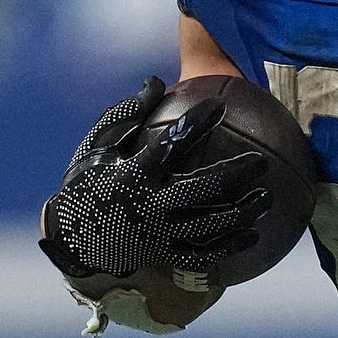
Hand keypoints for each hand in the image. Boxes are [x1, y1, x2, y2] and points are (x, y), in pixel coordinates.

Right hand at [40, 77, 269, 278]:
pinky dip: (228, 247)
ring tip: (267, 198)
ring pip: (207, 227)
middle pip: (199, 190)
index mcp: (132, 175)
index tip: (219, 105)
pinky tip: (253, 235)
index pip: (169, 145)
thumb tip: (155, 81)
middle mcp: (148, 206)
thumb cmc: (88, 181)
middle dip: (234, 175)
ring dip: (240, 213)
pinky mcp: (162, 255)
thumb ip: (127, 114)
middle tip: (261, 162)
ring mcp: (157, 235)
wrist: (70, 237)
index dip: (195, 123)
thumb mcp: (99, 144)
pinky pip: (201, 254)